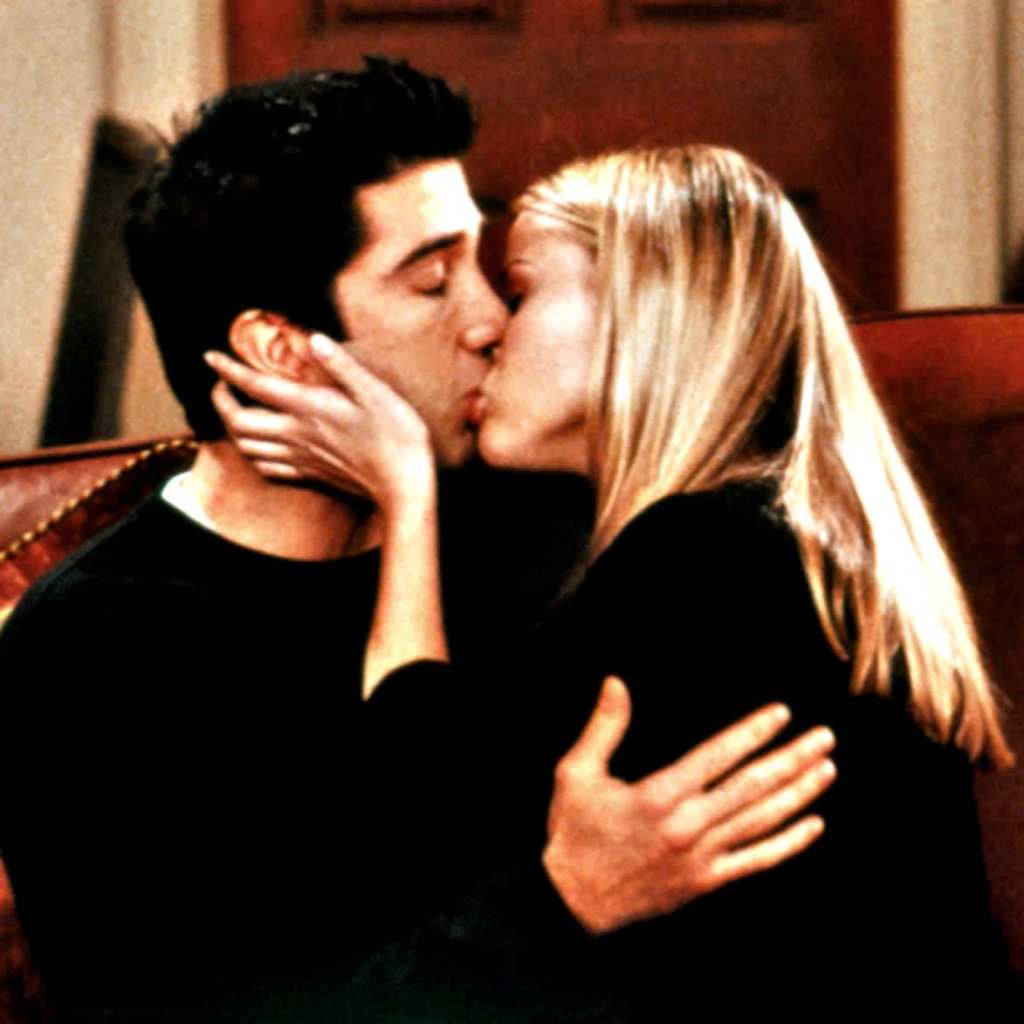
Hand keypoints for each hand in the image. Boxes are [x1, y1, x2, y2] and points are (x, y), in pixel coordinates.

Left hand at [205, 334, 433, 509]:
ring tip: (234, 411)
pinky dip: (252, 455)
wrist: (404, 484)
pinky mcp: (310, 474)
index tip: (211, 357)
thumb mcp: (377, 391)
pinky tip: (259, 446)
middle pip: (238, 423)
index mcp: (310, 408)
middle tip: (220, 385)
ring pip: (247, 448)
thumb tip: (314, 339)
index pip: (256, 386)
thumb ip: (343, 365)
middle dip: (220, 402)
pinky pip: (267, 469)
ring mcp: (302, 458)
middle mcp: (298, 435)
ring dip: (232, 428)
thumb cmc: (397, 435)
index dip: (228, 370)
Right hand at [543, 677, 835, 934]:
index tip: (782, 713)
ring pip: (762, 820)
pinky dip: (788, 843)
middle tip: (824, 736)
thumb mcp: (577, 773)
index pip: (718, 756)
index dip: (753, 732)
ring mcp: (701, 857)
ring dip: (799, 793)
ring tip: (826, 768)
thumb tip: (616, 682)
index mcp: (659, 795)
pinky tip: (813, 826)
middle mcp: (688, 826)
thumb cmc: (573, 832)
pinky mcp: (705, 881)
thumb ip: (603, 727)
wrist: (571, 903)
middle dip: (792, 758)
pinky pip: (756, 860)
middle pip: (753, 786)